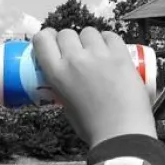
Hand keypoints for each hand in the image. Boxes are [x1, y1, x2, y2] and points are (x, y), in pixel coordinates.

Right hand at [32, 27, 156, 147]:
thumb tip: (66, 78)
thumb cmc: (93, 127)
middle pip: (66, 33)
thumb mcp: (65, 106)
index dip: (47, 38)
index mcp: (57, 73)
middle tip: (79, 53)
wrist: (121, 133)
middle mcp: (74, 59)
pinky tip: (112, 51)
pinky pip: (110, 35)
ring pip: (88, 31)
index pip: (42, 40)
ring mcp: (98, 54)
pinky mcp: (120, 54)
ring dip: (91, 40)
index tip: (53, 42)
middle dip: (71, 41)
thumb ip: (61, 86)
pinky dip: (109, 41)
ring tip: (98, 53)